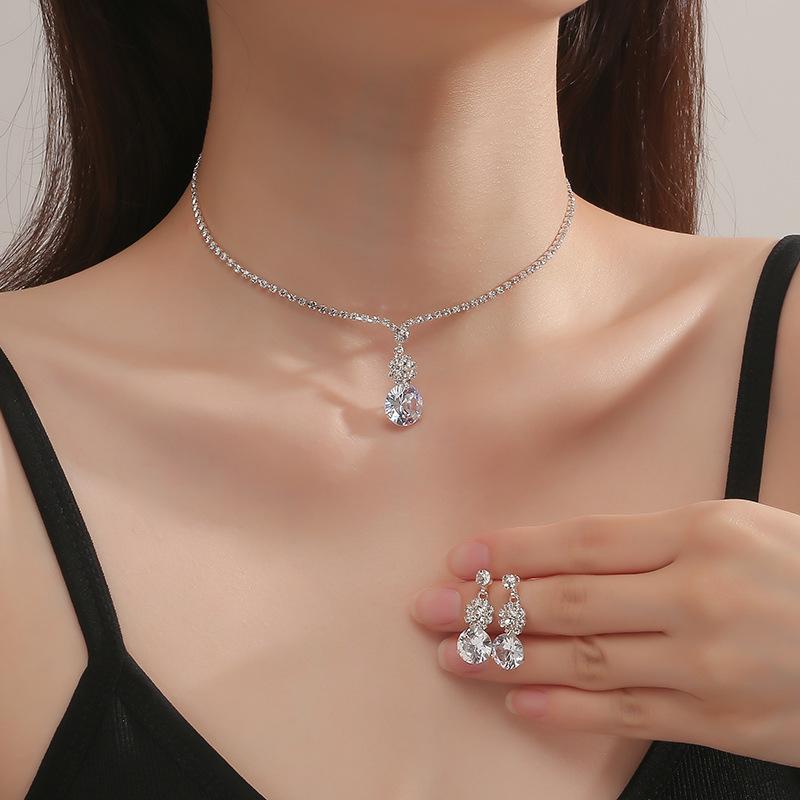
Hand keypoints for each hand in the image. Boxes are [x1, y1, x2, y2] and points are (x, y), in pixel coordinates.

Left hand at [410, 498, 799, 766]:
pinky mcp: (719, 720)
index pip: (582, 542)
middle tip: (427, 608)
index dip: (515, 551)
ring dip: (507, 659)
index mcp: (700, 532)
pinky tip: (516, 703)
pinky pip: (625, 715)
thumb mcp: (738, 527)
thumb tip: (565, 559)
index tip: (461, 558)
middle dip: (488, 606)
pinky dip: (564, 711)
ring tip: (451, 656)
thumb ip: (656, 542)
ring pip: (584, 660)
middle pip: (568, 601)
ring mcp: (706, 662)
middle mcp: (696, 594)